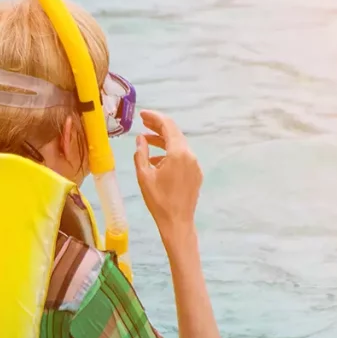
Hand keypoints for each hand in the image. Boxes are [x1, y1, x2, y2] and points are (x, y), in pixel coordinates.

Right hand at [132, 110, 202, 244]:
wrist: (177, 222)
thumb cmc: (158, 201)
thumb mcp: (144, 176)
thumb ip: (141, 154)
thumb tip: (140, 139)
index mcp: (178, 153)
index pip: (168, 126)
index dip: (155, 117)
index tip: (142, 115)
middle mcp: (190, 155)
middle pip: (175, 133)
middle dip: (158, 127)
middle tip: (143, 123)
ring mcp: (195, 165)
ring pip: (178, 145)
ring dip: (163, 141)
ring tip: (146, 141)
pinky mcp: (195, 174)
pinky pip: (182, 157)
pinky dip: (169, 153)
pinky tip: (157, 160)